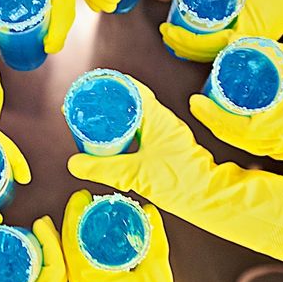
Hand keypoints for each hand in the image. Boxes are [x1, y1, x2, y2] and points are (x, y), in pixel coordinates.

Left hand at [62, 190, 191, 281]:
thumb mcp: (157, 270)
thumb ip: (154, 238)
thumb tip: (149, 212)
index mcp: (89, 277)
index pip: (71, 237)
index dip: (74, 212)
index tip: (80, 196)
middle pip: (66, 246)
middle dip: (74, 220)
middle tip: (84, 202)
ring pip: (71, 259)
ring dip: (76, 236)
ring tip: (88, 219)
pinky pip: (77, 271)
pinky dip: (82, 253)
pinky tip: (92, 245)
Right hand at [67, 78, 282, 259]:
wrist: (208, 198)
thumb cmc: (179, 181)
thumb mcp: (134, 174)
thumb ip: (103, 168)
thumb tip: (74, 164)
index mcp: (158, 117)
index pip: (133, 88)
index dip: (112, 84)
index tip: (93, 85)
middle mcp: (165, 121)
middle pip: (133, 102)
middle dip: (111, 102)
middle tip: (89, 106)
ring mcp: (169, 134)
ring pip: (139, 118)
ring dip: (120, 119)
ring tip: (97, 123)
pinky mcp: (169, 148)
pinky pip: (144, 132)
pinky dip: (128, 133)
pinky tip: (116, 144)